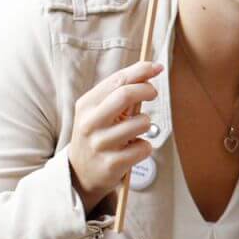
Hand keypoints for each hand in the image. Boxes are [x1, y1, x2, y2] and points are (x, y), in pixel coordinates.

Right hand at [66, 60, 161, 205]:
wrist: (81, 172)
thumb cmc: (98, 133)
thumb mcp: (101, 110)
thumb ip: (122, 89)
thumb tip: (152, 67)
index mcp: (86, 105)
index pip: (117, 81)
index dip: (141, 71)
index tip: (157, 67)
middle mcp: (90, 123)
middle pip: (125, 95)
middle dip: (146, 90)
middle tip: (153, 93)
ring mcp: (100, 144)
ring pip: (141, 123)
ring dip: (146, 123)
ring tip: (137, 129)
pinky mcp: (112, 163)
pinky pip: (144, 147)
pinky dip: (145, 146)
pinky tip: (133, 149)